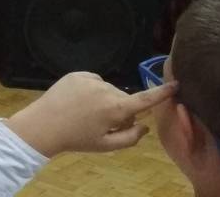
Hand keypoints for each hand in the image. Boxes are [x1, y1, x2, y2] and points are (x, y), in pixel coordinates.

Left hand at [5, 72, 177, 157]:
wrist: (43, 126)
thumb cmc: (77, 139)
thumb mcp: (107, 145)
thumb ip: (131, 138)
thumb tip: (145, 127)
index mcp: (116, 108)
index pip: (145, 99)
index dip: (162, 92)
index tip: (176, 84)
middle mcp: (107, 89)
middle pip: (124, 99)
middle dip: (120, 110)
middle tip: (102, 124)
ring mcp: (91, 79)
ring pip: (109, 90)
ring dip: (105, 100)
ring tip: (86, 113)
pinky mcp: (77, 74)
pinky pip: (94, 81)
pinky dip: (92, 90)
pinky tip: (80, 102)